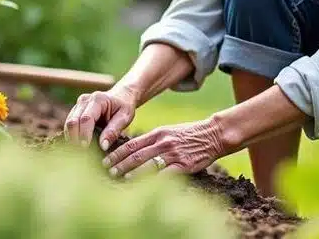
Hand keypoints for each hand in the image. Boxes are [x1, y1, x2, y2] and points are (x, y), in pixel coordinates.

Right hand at [64, 84, 137, 148]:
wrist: (121, 95)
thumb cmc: (124, 106)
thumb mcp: (125, 117)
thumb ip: (113, 131)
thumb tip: (103, 146)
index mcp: (98, 100)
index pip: (86, 118)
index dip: (84, 134)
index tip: (85, 148)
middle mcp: (84, 100)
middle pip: (73, 121)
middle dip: (74, 138)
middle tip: (81, 153)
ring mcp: (78, 104)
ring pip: (68, 123)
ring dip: (71, 138)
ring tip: (79, 151)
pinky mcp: (75, 110)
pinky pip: (69, 125)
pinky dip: (71, 136)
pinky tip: (78, 145)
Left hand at [102, 116, 225, 177]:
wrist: (212, 134)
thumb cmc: (189, 134)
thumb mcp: (168, 131)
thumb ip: (152, 140)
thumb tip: (133, 149)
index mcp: (157, 133)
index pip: (132, 143)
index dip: (117, 152)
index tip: (106, 160)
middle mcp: (162, 142)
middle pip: (136, 154)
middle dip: (119, 163)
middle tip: (107, 171)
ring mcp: (172, 154)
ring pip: (147, 164)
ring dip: (131, 172)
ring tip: (120, 179)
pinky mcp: (183, 165)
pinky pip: (164, 174)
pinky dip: (152, 181)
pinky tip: (144, 187)